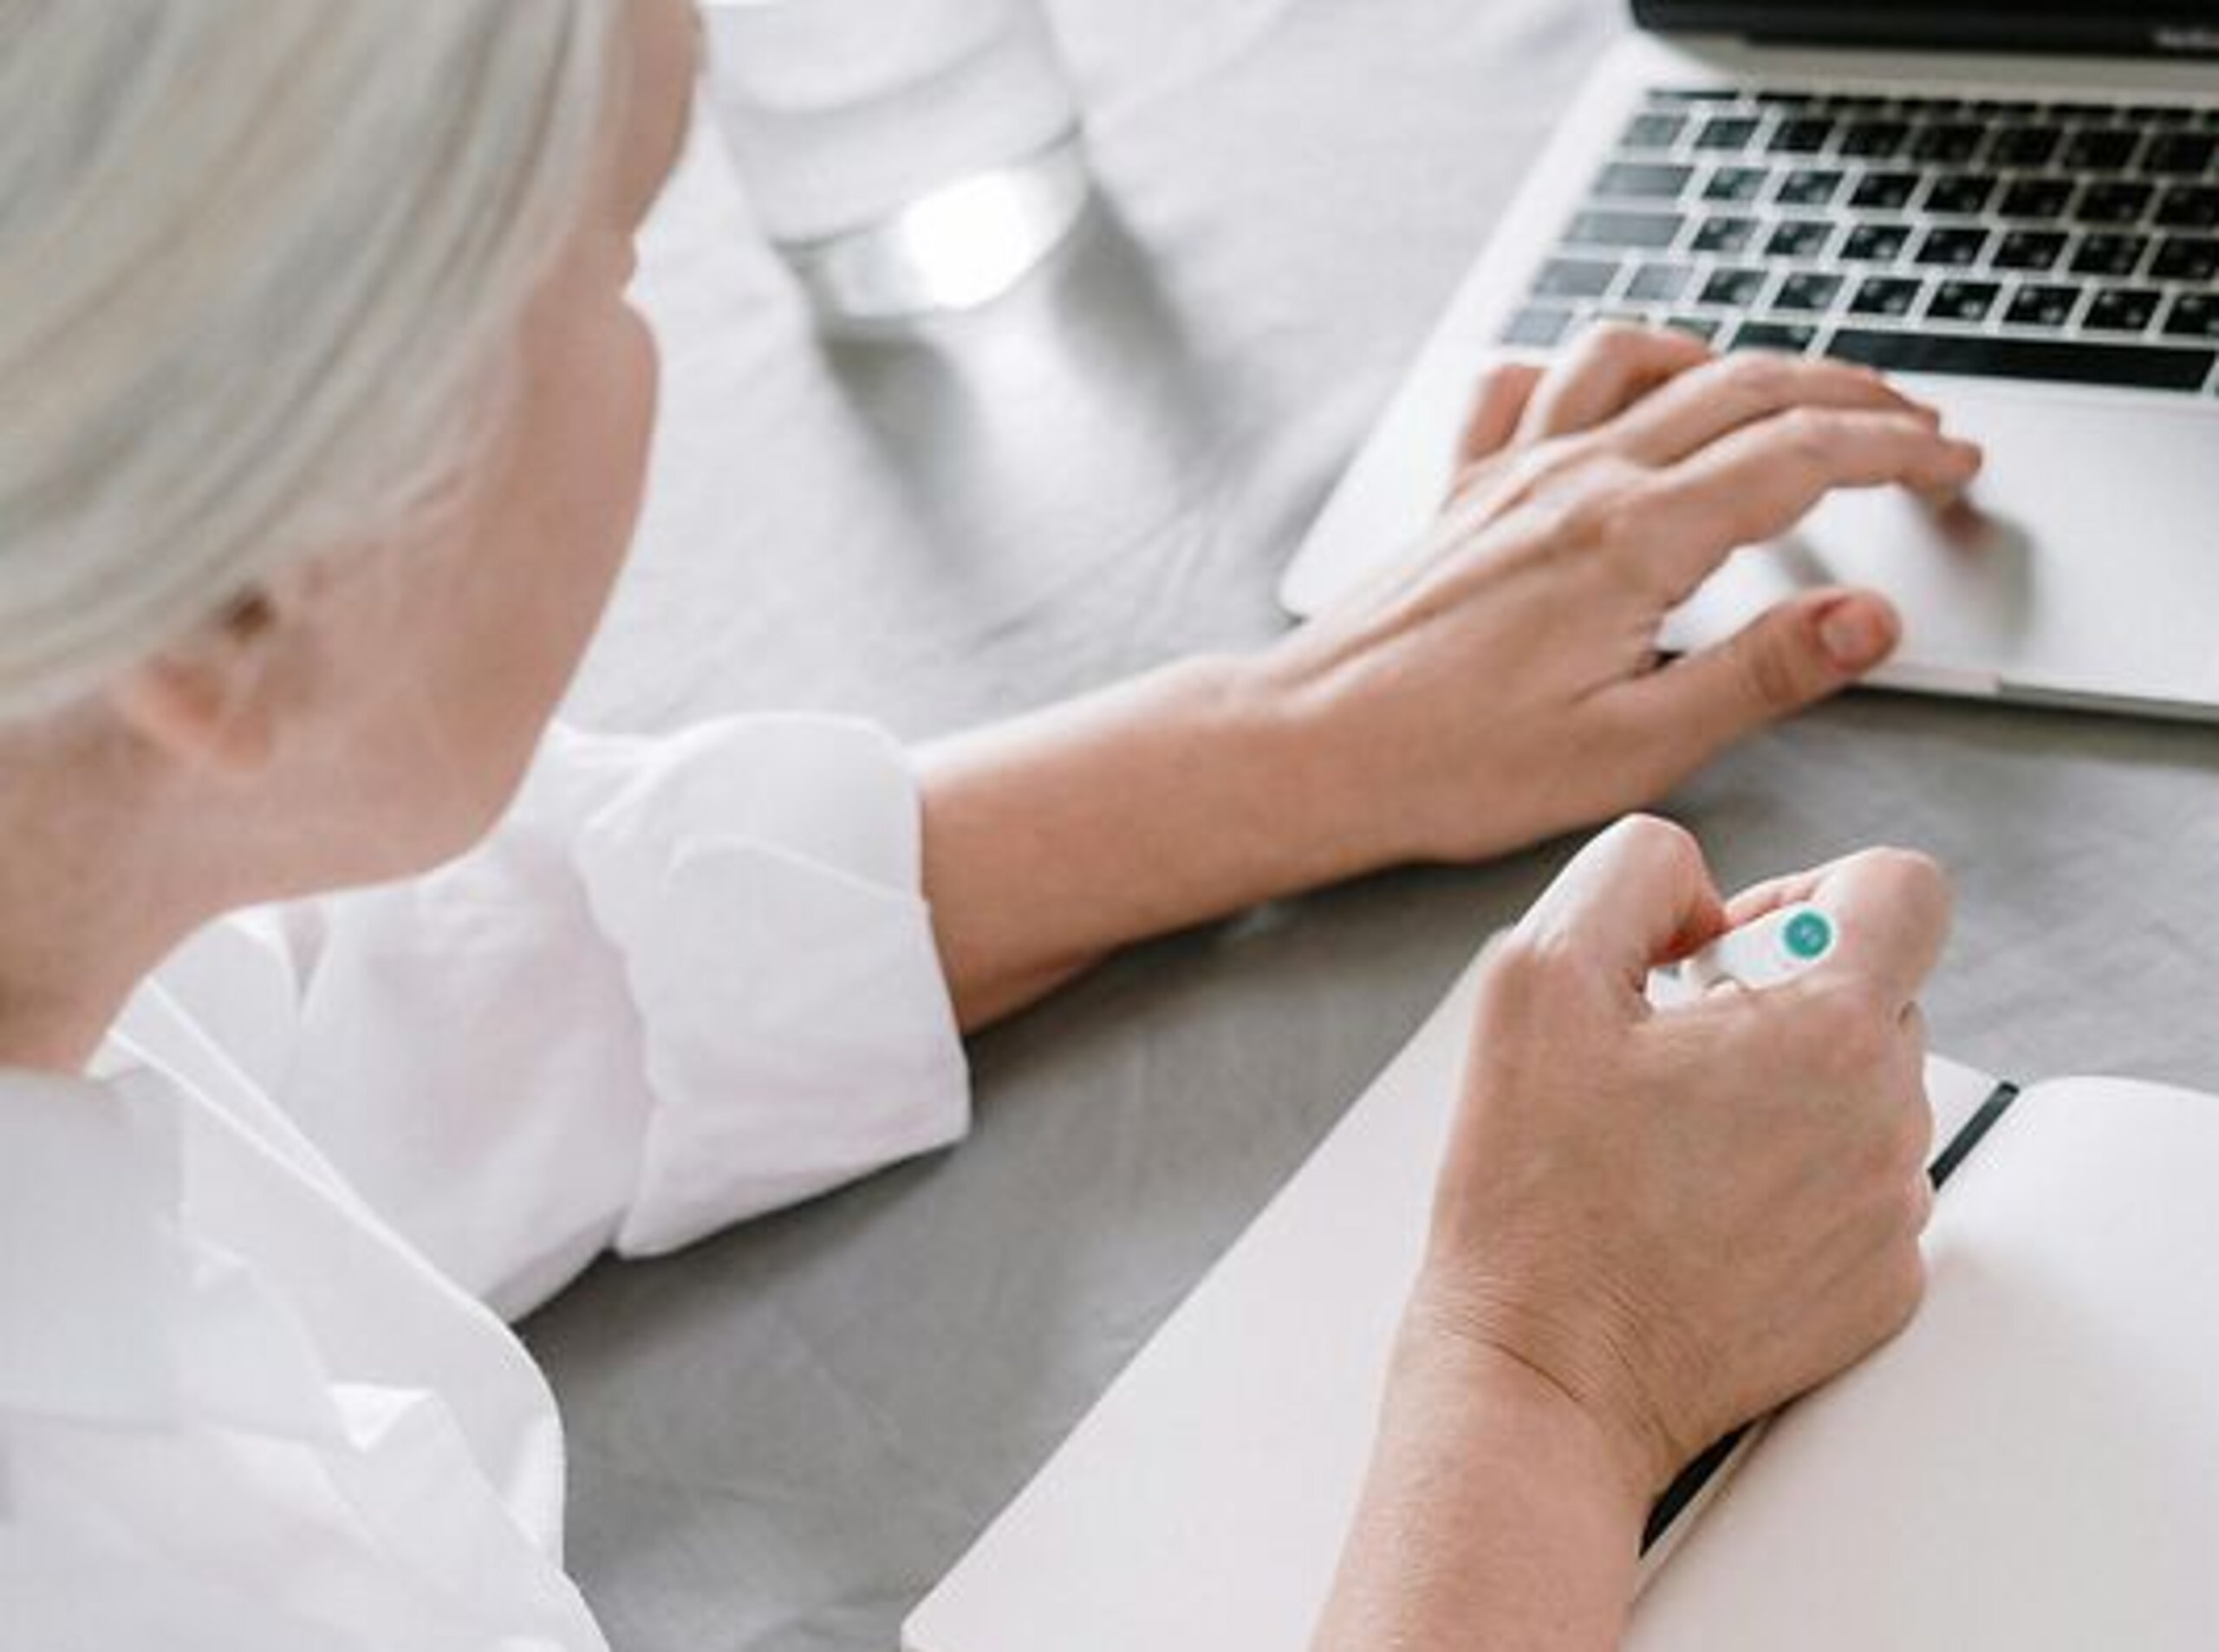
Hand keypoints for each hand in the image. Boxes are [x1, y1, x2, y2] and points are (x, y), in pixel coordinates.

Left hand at [1251, 328, 1983, 868]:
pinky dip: (1590, 366)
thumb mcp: (1633, 749)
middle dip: (1849, 397)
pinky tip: (1611, 391)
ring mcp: (1512, 471)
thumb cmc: (1452, 764)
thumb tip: (1870, 617)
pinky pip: (1529, 383)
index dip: (1898, 450)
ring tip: (1787, 391)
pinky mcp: (1464, 491)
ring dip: (1731, 358)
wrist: (1312, 748)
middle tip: (1917, 428)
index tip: (1955, 462)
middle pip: (1744, 388)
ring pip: (1642, 360)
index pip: (1803, 456)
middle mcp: (1575, 478)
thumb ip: (1760, 674)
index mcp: (1633, 539)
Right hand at [1411, 814, 1949, 1496]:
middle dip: (1777, 1000)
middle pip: (1875, 991)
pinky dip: (1792, 1181)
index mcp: (1828, 1032)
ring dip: (1785, 1091)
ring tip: (1671, 1144)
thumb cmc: (1533, 1198)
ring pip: (1866, 1092)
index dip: (1807, 892)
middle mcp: (1887, 1121)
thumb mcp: (1534, 976)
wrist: (1545, 1378)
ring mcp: (1891, 1215)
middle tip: (1668, 1059)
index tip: (1728, 951)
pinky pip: (1859, 1188)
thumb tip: (1700, 888)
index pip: (1903, 888)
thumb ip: (1633, 873)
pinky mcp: (1880, 1292)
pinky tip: (1697, 1211)